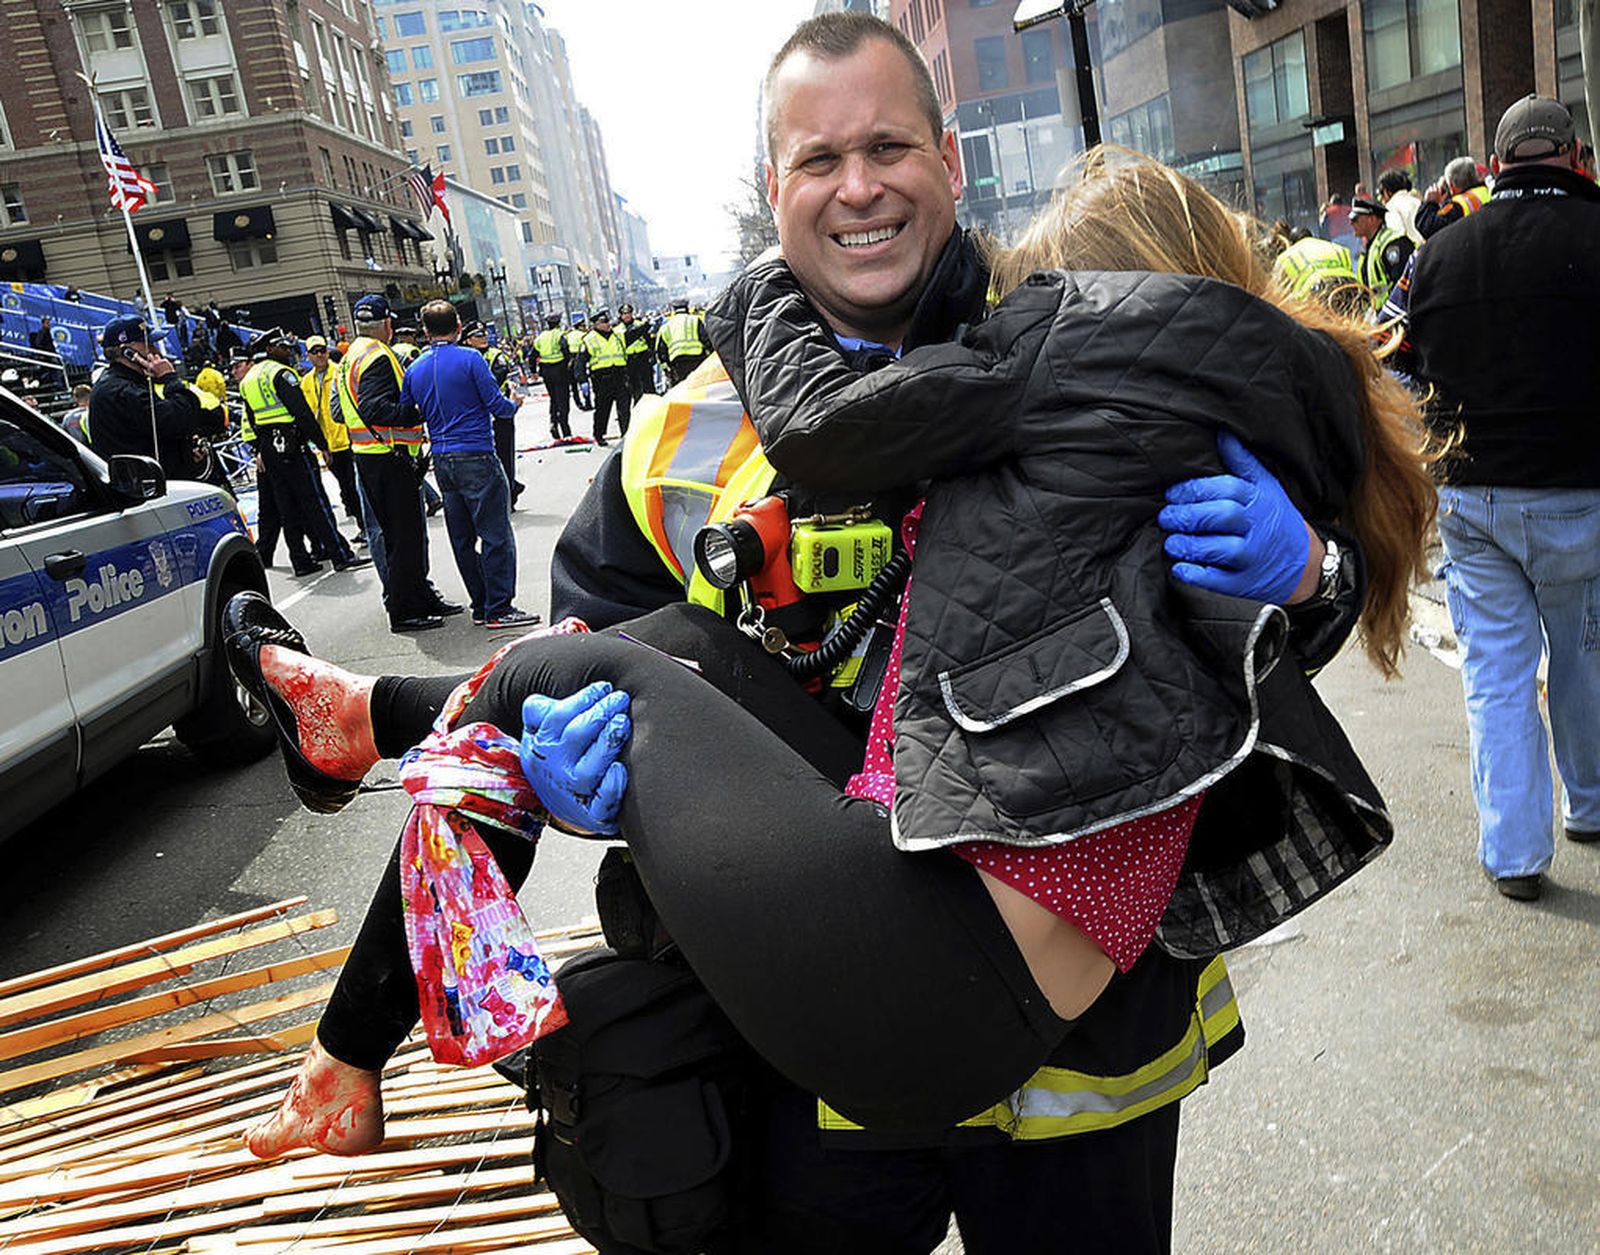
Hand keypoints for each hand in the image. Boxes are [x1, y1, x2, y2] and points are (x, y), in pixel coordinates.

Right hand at [518, 683, 630, 834]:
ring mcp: (574, 793)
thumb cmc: (558, 760)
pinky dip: (611, 787)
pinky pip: (601, 803)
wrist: (564, 807)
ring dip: (607, 744)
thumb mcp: (541, 736)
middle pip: (575, 737)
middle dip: (598, 714)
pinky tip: (620, 768)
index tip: (603, 687)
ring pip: (589, 769)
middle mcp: (555, 769)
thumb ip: (539, 714)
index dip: (581, 700)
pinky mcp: (592, 815)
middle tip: (619, 699)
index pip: (557, 718)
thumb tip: (539, 702)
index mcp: (541, 746)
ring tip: (622, 722)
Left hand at [1158, 432, 1311, 603]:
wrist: (1305, 563)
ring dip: (1189, 545)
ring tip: (1171, 541)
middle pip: (1221, 516)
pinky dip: (1196, 575)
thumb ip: (1242, 463)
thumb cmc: (1276, 519)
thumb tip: (1222, 433)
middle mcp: (1257, 528)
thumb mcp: (1266, 487)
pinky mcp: (1244, 584)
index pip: (1227, 489)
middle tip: (1166, 517)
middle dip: (1188, 515)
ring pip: (1218, 549)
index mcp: (1259, 501)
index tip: (1172, 493)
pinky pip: (1218, 580)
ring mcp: (1251, 557)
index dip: (1195, 490)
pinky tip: (1180, 567)